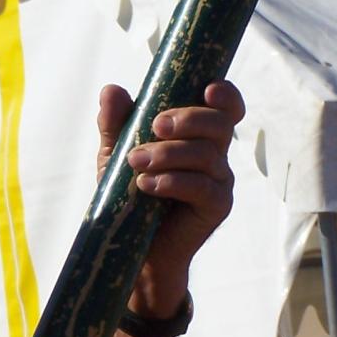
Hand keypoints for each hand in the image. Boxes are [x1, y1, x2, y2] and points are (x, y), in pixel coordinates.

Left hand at [95, 80, 240, 315]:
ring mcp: (220, 181)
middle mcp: (215, 155)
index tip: (206, 89)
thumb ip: (115, 125)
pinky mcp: (218, 207)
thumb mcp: (115, 156)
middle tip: (155, 127)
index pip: (225, 108)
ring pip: (208, 155)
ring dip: (169, 154)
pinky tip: (147, 185)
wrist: (132, 247)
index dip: (225, 95)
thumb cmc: (128, 195)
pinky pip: (204, 187)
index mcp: (197, 136)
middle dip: (188, 120)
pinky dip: (174, 182)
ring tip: (136, 163)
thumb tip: (111, 90)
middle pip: (219, 124)